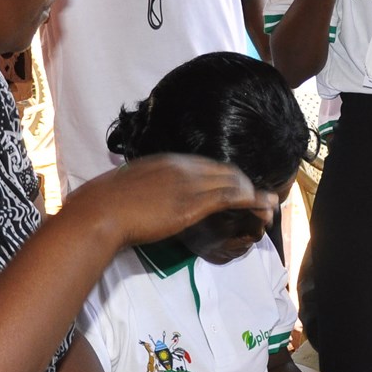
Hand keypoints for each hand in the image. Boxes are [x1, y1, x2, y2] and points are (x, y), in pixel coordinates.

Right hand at [71, 154, 271, 248]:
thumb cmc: (105, 204)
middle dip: (245, 183)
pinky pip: (231, 197)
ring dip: (255, 193)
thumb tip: (147, 197)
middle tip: (260, 195)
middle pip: (224, 171)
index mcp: (166, 160)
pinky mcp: (193, 202)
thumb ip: (145, 188)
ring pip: (232, 183)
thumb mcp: (128, 187)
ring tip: (271, 203)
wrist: (101, 211)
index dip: (224, 176)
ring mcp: (189, 183)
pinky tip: (263, 206)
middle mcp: (182, 167)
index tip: (235, 185)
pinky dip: (251, 200)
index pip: (206, 164)